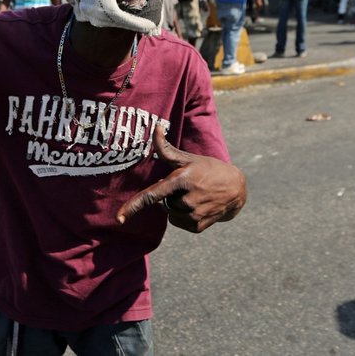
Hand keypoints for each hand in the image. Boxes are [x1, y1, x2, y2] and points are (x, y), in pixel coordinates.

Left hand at [116, 126, 246, 232]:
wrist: (235, 189)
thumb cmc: (208, 169)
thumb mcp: (188, 158)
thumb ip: (167, 148)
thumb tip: (156, 128)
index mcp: (180, 182)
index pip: (152, 196)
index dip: (133, 206)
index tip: (119, 218)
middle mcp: (186, 201)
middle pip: (163, 202)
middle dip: (170, 195)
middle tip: (189, 186)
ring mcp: (193, 216)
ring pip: (170, 212)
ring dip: (177, 205)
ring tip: (195, 195)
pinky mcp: (197, 227)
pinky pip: (179, 222)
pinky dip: (185, 215)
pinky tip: (199, 205)